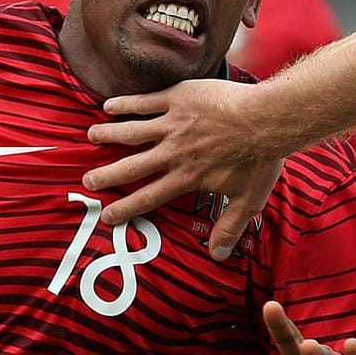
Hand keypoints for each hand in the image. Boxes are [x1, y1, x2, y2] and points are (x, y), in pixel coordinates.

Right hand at [86, 80, 283, 258]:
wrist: (267, 119)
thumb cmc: (261, 160)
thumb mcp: (248, 200)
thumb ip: (230, 227)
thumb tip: (218, 257)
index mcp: (186, 177)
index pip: (149, 197)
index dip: (126, 208)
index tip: (107, 216)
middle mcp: (173, 153)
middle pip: (132, 166)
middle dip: (107, 175)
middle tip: (88, 181)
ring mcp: (173, 123)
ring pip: (131, 131)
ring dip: (109, 135)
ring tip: (91, 137)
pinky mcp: (178, 98)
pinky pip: (144, 102)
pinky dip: (125, 104)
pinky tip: (108, 105)